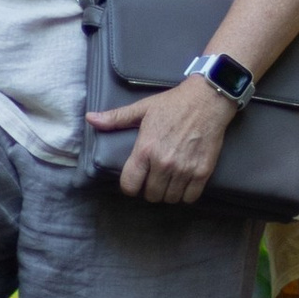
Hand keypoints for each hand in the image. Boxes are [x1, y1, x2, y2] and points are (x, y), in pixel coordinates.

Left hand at [87, 74, 234, 205]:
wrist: (208, 99)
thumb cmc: (173, 103)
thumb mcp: (142, 108)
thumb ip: (116, 118)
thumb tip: (90, 118)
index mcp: (146, 149)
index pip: (130, 185)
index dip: (130, 186)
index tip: (136, 181)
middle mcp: (164, 163)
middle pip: (151, 195)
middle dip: (150, 190)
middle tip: (155, 179)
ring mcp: (184, 169)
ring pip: (170, 198)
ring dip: (168, 193)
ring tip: (169, 181)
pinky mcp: (203, 171)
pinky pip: (190, 197)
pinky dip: (186, 194)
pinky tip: (184, 183)